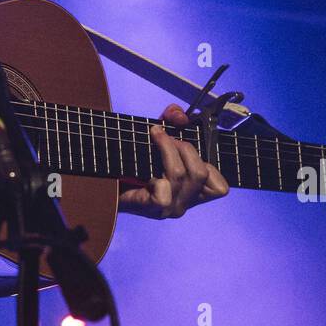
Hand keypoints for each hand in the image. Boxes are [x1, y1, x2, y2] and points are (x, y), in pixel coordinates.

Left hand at [118, 103, 229, 218]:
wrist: (105, 181)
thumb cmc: (135, 160)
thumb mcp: (160, 136)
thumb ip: (173, 120)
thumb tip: (179, 116)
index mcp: (193, 192)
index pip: (220, 188)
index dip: (209, 163)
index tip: (187, 146)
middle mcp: (184, 203)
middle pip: (200, 172)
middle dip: (183, 146)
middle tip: (164, 137)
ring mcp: (169, 208)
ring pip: (180, 175)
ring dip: (167, 148)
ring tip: (155, 138)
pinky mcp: (151, 209)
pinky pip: (163, 191)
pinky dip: (154, 174)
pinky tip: (144, 170)